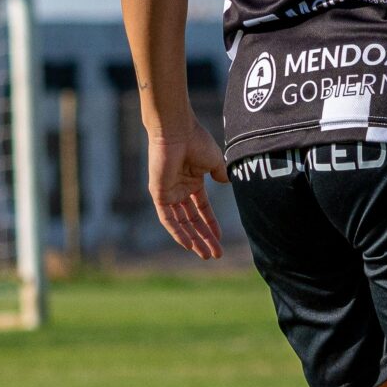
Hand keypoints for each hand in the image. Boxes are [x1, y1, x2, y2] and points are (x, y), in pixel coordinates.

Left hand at [148, 123, 228, 259]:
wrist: (177, 131)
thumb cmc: (196, 141)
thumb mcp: (214, 161)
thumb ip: (220, 174)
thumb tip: (227, 183)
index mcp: (192, 180)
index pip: (201, 208)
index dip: (211, 224)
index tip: (220, 238)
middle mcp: (179, 188)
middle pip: (192, 220)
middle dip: (204, 237)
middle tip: (216, 255)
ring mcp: (168, 192)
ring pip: (181, 223)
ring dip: (193, 239)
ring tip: (206, 254)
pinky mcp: (159, 194)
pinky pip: (167, 219)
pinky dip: (177, 232)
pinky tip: (188, 245)